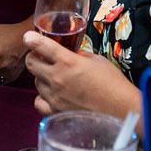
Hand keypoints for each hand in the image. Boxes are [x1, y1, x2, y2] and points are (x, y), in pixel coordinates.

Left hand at [24, 32, 141, 122]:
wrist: (122, 110)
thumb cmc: (113, 84)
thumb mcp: (97, 60)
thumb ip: (79, 55)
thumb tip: (69, 53)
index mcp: (68, 62)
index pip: (41, 46)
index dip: (31, 39)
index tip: (28, 37)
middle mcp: (57, 78)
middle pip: (31, 63)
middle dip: (35, 57)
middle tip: (43, 58)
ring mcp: (54, 97)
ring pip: (35, 82)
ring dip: (42, 77)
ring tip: (56, 78)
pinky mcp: (56, 112)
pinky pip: (38, 102)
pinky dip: (42, 97)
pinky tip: (52, 95)